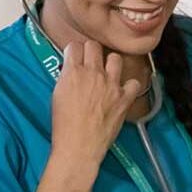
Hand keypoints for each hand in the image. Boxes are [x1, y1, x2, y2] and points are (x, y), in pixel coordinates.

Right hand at [50, 40, 141, 163]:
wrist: (80, 145)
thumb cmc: (64, 125)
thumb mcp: (57, 95)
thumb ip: (67, 79)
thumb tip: (72, 72)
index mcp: (73, 73)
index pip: (74, 46)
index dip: (74, 51)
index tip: (76, 56)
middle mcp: (93, 73)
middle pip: (94, 46)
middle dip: (91, 51)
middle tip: (91, 61)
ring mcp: (111, 84)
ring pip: (115, 58)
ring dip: (111, 63)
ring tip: (108, 72)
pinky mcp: (124, 98)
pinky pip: (134, 82)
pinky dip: (131, 85)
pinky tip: (125, 90)